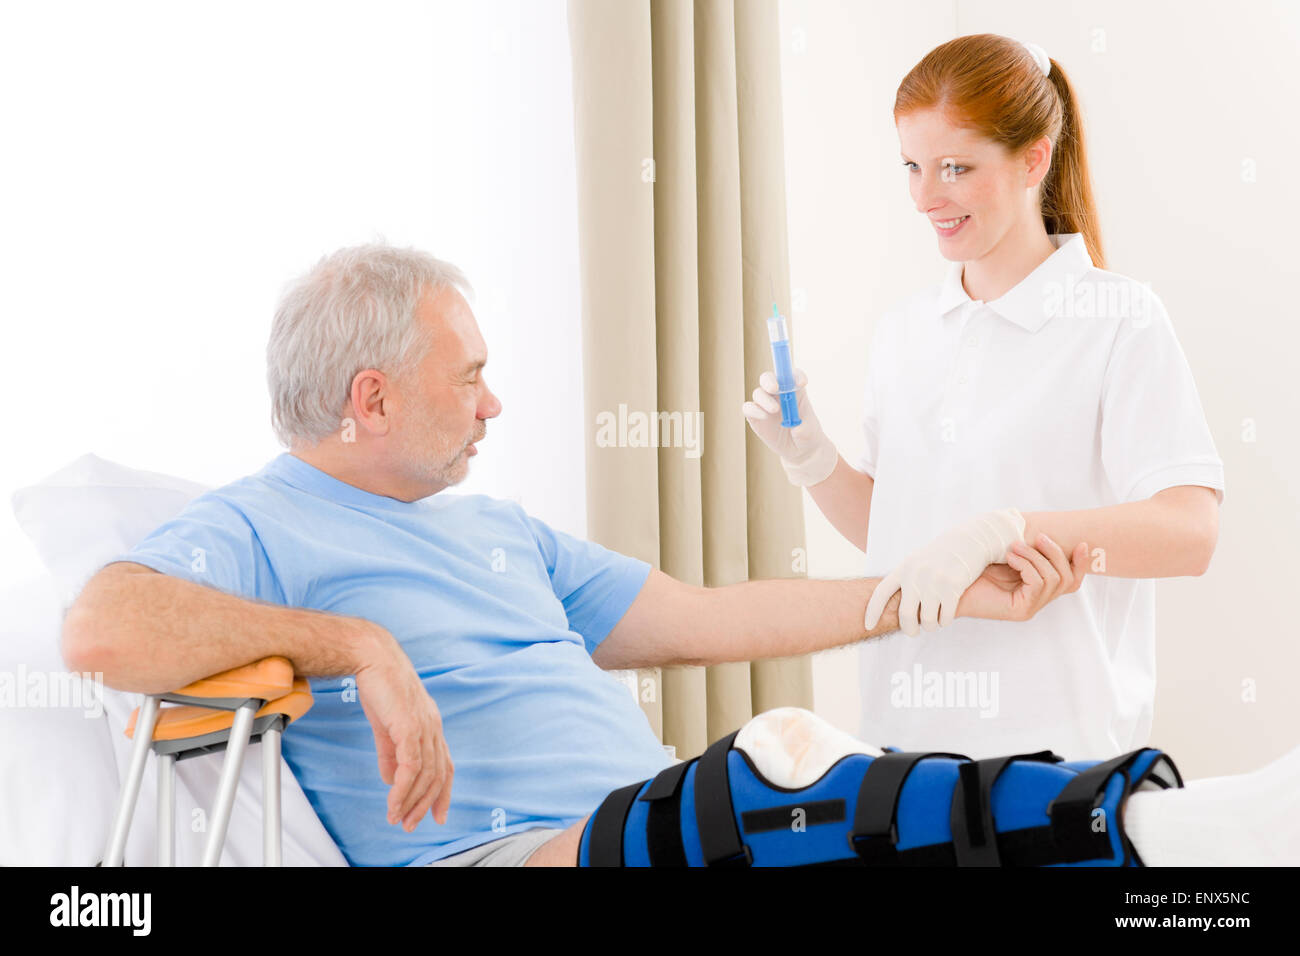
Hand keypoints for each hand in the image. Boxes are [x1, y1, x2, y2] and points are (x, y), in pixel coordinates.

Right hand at [354, 631, 453, 830]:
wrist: (372, 658)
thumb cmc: (380, 686)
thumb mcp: (386, 725)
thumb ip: (390, 752)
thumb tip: (391, 779)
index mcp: (431, 726)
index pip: (444, 765)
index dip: (443, 793)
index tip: (437, 816)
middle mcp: (434, 727)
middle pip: (437, 776)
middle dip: (425, 805)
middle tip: (411, 826)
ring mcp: (424, 727)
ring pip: (425, 775)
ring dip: (411, 802)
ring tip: (397, 819)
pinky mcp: (410, 726)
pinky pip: (410, 766)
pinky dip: (402, 789)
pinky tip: (393, 802)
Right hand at [742, 367, 838, 486]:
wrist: (799, 450)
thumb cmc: (808, 435)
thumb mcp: (810, 432)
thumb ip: (803, 427)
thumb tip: (794, 425)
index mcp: (795, 390)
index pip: (792, 375)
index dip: (796, 375)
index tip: (801, 383)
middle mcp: (778, 394)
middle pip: (769, 378)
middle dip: (770, 380)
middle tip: (775, 388)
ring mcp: (765, 404)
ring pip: (758, 392)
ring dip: (765, 399)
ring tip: (775, 410)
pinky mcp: (755, 416)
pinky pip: (748, 408)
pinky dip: (753, 409)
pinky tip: (763, 417)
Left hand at [863, 508, 1025, 635]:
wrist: (969, 541)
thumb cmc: (941, 556)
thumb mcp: (917, 562)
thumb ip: (905, 580)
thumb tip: (891, 607)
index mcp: (903, 569)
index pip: (881, 593)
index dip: (872, 611)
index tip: (867, 626)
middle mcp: (915, 575)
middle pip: (905, 615)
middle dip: (909, 629)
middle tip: (914, 631)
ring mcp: (934, 581)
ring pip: (927, 621)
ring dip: (931, 626)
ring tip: (934, 621)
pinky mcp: (952, 587)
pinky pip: (945, 618)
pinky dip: (945, 621)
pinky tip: (947, 615)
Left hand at [956, 534, 1089, 621]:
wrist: (947, 585)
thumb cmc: (971, 568)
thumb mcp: (1004, 553)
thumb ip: (1026, 548)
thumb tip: (1043, 530)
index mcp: (1035, 588)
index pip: (1070, 581)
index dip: (1080, 563)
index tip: (1082, 543)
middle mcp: (1035, 600)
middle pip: (1068, 579)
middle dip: (1056, 554)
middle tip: (1038, 537)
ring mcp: (1029, 607)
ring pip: (1054, 580)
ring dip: (1036, 557)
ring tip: (1014, 547)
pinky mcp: (1020, 610)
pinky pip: (1038, 584)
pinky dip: (1027, 565)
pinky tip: (1010, 558)